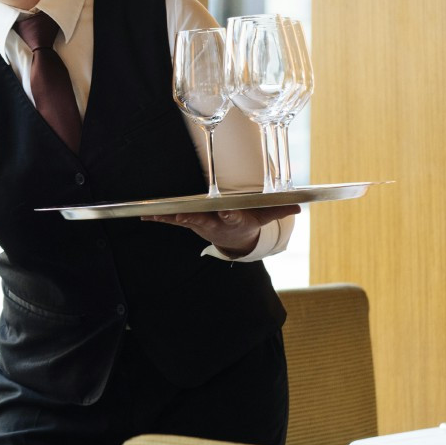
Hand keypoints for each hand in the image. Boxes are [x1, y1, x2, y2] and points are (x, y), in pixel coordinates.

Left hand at [142, 204, 299, 256]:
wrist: (233, 239)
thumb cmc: (248, 221)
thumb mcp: (265, 216)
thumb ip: (279, 209)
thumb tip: (301, 204)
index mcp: (235, 219)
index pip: (233, 216)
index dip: (230, 215)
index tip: (228, 212)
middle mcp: (215, 222)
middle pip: (203, 219)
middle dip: (192, 216)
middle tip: (182, 214)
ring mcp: (200, 222)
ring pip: (183, 219)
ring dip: (169, 217)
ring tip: (154, 215)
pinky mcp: (188, 221)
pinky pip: (172, 219)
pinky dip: (159, 217)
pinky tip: (145, 216)